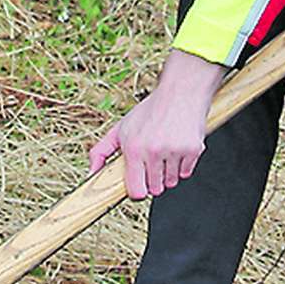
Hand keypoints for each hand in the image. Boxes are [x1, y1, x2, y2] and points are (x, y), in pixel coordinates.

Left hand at [89, 49, 223, 199]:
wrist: (180, 92)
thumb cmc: (150, 110)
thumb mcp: (121, 128)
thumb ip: (102, 151)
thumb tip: (92, 172)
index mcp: (134, 148)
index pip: (137, 191)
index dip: (137, 191)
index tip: (138, 185)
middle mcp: (153, 151)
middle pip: (156, 190)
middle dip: (153, 180)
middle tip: (152, 163)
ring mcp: (174, 151)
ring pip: (171, 182)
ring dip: (168, 173)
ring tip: (165, 153)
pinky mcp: (192, 150)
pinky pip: (186, 173)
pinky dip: (182, 166)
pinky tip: (177, 149)